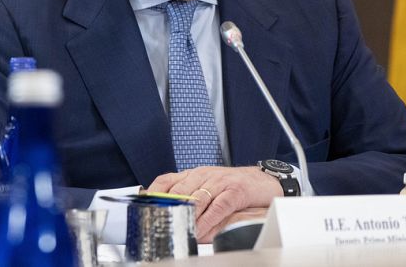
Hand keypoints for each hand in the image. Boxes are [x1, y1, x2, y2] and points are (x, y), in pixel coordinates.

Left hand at [147, 166, 280, 242]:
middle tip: (160, 223)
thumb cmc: (232, 185)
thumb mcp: (206, 187)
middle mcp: (203, 175)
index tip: (143, 205)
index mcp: (193, 174)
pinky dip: (208, 220)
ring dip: (187, 217)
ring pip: (197, 199)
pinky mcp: (235, 190)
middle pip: (179, 191)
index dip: (153, 192)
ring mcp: (219, 182)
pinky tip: (201, 231)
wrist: (262, 180)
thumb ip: (189, 198)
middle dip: (168, 208)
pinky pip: (218, 206)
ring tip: (179, 231)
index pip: (166, 180)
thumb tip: (169, 215)